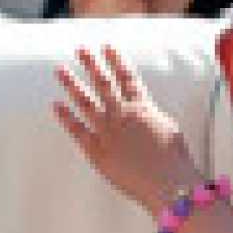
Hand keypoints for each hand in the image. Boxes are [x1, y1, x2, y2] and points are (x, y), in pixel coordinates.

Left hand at [54, 45, 200, 214]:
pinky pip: (77, 130)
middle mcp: (122, 115)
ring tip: (60, 70)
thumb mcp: (169, 129)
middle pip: (103, 83)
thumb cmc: (176, 162)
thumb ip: (151, 116)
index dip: (116, 60)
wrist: (168, 186)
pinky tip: (56, 104)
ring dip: (72, 84)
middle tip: (80, 49)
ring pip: (85, 102)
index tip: (106, 46)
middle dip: (91, 64)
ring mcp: (108, 132)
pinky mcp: (97, 152)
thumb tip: (143, 109)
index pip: (127, 76)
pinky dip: (66, 117)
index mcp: (143, 108)